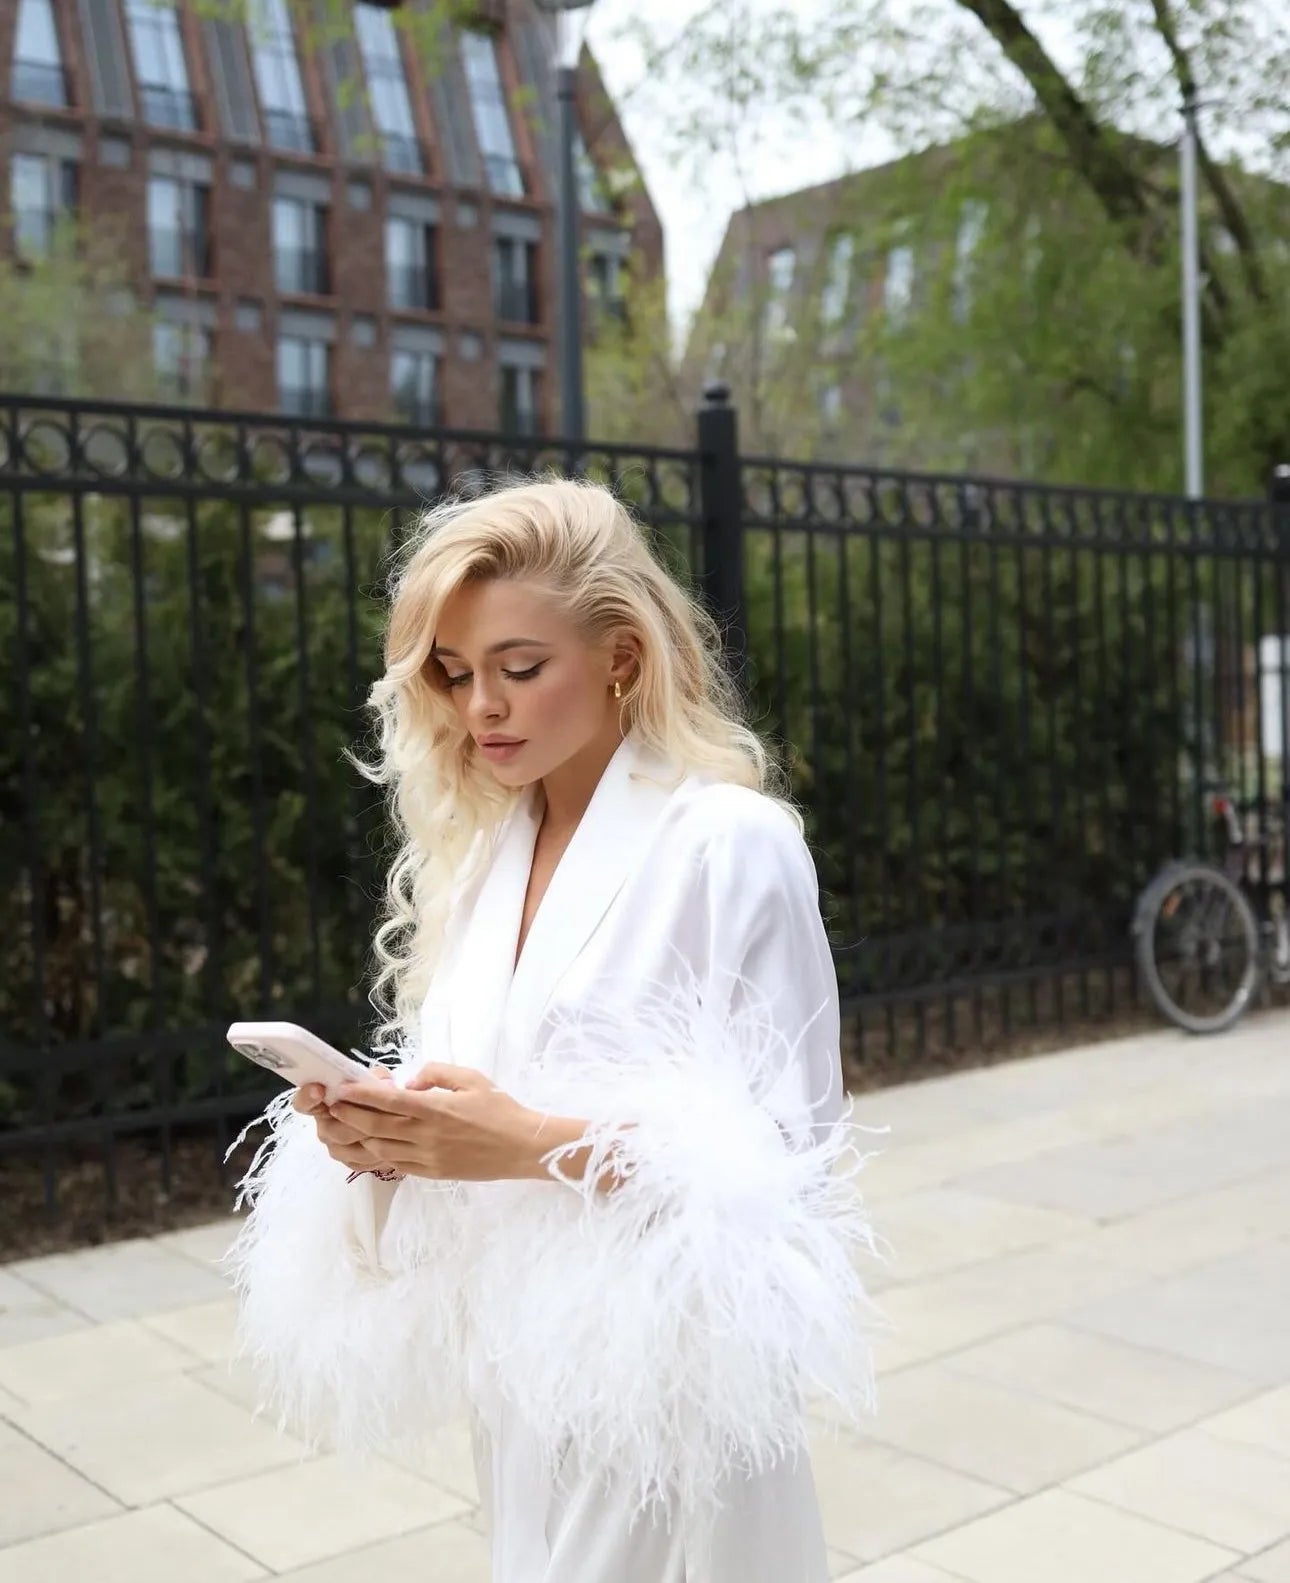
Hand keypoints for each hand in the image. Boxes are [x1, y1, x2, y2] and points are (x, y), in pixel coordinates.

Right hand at [292, 1066, 397, 1173]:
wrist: (394, 1117)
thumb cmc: (377, 1094)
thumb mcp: (376, 1079)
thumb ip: (375, 1078)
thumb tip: (384, 1084)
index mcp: (322, 1102)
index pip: (303, 1102)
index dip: (307, 1097)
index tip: (319, 1089)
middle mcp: (325, 1127)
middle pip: (332, 1130)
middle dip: (356, 1122)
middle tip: (378, 1113)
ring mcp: (336, 1147)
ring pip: (348, 1149)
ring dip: (370, 1138)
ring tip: (392, 1128)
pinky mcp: (352, 1162)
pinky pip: (362, 1162)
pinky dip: (378, 1153)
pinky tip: (393, 1142)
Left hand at [324, 1063, 551, 1181]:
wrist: (523, 1147)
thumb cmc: (500, 1108)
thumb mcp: (472, 1078)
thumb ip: (438, 1073)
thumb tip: (411, 1080)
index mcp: (436, 1108)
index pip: (388, 1100)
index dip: (360, 1094)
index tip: (341, 1088)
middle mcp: (426, 1135)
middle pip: (375, 1126)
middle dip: (348, 1115)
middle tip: (331, 1106)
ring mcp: (427, 1157)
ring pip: (379, 1150)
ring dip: (356, 1138)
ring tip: (340, 1126)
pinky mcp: (431, 1173)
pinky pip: (394, 1165)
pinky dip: (375, 1156)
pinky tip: (364, 1147)